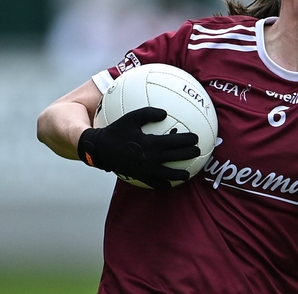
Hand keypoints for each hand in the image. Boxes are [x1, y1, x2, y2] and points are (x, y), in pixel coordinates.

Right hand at [78, 106, 199, 188]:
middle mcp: (151, 159)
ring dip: (180, 174)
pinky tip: (169, 184)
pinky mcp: (138, 177)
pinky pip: (153, 183)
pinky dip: (163, 184)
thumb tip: (165, 113)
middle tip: (198, 151)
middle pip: (176, 157)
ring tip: (188, 174)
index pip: (176, 142)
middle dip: (190, 154)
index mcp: (151, 144)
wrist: (99, 149)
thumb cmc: (116, 131)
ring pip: (168, 174)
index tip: (196, 138)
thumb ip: (149, 113)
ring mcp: (145, 170)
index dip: (189, 140)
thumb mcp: (131, 118)